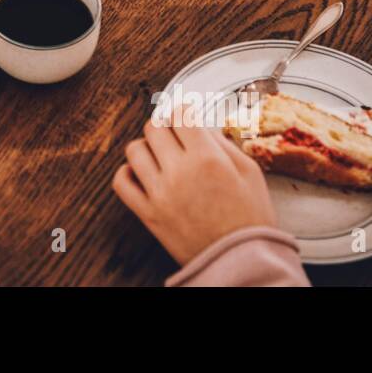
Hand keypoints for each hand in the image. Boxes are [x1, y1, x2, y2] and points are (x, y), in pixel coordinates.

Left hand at [112, 120, 276, 265]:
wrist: (241, 261)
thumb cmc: (250, 220)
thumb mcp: (250, 172)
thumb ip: (223, 143)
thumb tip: (201, 127)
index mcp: (207, 158)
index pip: (180, 115)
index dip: (183, 111)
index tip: (186, 115)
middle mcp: (179, 172)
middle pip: (154, 127)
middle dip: (165, 125)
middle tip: (174, 134)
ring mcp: (160, 193)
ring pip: (135, 150)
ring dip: (147, 147)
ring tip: (160, 154)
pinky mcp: (148, 214)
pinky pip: (121, 183)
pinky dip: (127, 172)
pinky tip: (141, 173)